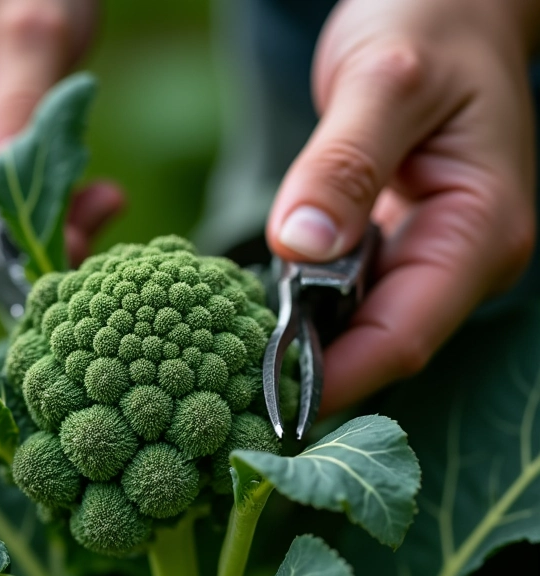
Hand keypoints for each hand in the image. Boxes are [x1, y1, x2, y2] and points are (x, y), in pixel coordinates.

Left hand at [266, 0, 537, 415]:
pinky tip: (259, 319)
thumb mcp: (385, 81)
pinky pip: (349, 299)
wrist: (446, 6)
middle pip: (382, 345)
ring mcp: (429, 257)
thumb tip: (299, 245)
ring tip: (233, 364)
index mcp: (478, 231)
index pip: (402, 335)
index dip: (336, 378)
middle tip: (232, 393)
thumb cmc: (430, 24)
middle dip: (313, 375)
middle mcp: (459, 259)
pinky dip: (308, 314)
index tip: (265, 401)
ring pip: (362, 328)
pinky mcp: (397, 248)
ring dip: (306, 350)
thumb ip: (344, 163)